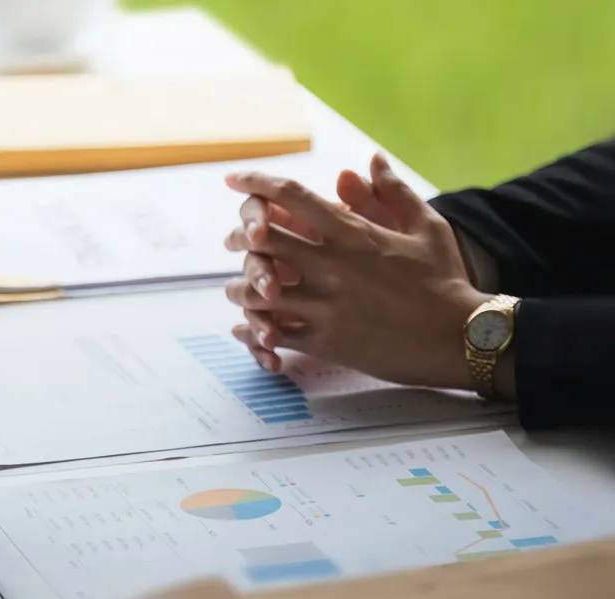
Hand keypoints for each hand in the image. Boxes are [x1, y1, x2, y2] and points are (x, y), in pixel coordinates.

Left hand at [222, 153, 489, 388]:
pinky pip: (273, 333)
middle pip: (263, 240)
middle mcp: (332, 265)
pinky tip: (248, 330)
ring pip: (258, 291)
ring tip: (240, 289)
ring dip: (243, 288)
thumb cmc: (446, 281)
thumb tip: (370, 160)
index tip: (233, 180)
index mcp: (352, 233)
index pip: (290, 197)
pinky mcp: (325, 341)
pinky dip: (255, 330)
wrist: (461, 338)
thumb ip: (390, 193)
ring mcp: (326, 304)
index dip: (256, 184)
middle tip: (235, 241)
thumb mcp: (426, 227)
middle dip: (240, 238)